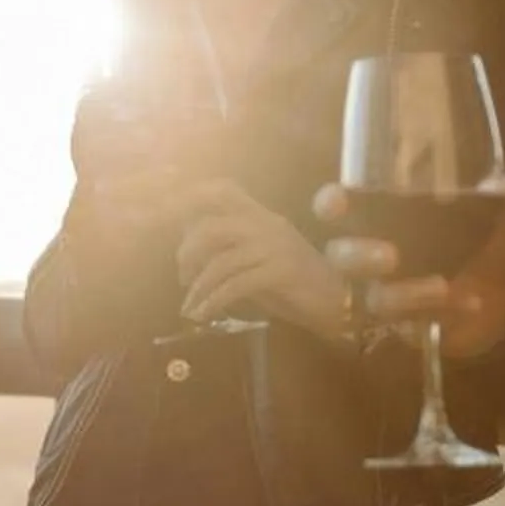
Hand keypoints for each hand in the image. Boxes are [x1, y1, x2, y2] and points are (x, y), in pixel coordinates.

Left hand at [171, 181, 352, 336]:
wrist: (340, 301)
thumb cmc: (294, 283)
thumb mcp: (258, 260)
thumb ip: (229, 249)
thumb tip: (186, 250)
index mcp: (261, 215)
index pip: (221, 191)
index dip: (189, 199)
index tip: (164, 218)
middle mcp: (267, 223)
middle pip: (210, 228)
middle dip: (187, 255)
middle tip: (183, 279)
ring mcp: (275, 246)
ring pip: (220, 262)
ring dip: (198, 288)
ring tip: (190, 308)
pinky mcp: (281, 271)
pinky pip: (236, 285)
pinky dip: (213, 302)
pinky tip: (204, 315)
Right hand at [315, 172, 504, 356]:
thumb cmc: (485, 238)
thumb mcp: (500, 213)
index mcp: (383, 217)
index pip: (338, 210)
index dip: (332, 206)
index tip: (336, 203)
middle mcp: (374, 257)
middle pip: (342, 259)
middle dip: (359, 256)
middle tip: (390, 255)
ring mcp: (388, 296)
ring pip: (376, 300)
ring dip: (406, 294)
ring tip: (442, 286)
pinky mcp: (406, 329)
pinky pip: (411, 328)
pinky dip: (439, 316)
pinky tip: (470, 304)